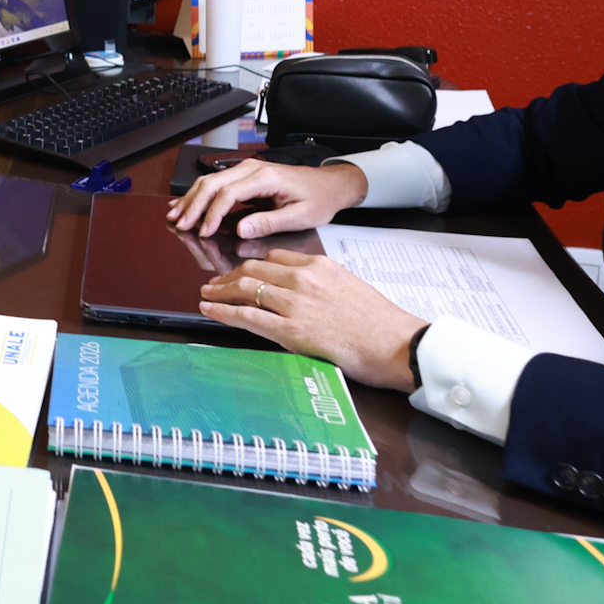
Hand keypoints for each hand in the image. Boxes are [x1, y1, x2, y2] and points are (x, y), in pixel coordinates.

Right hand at [169, 157, 368, 238]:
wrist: (330, 185)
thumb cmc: (319, 199)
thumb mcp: (300, 216)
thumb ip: (269, 223)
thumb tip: (241, 230)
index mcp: (265, 178)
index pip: (228, 194)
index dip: (212, 215)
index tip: (203, 233)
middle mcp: (252, 169)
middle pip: (212, 184)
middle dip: (193, 205)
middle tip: (180, 225)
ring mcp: (247, 170)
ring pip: (210, 181)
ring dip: (191, 199)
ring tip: (175, 216)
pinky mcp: (245, 176)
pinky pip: (217, 183)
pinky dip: (199, 194)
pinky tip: (187, 204)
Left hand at [199, 248, 426, 390]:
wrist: (396, 345)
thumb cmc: (379, 322)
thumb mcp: (348, 287)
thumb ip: (320, 283)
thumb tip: (298, 289)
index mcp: (319, 265)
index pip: (273, 258)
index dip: (250, 265)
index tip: (239, 272)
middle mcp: (303, 279)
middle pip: (253, 270)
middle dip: (227, 276)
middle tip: (213, 282)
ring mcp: (295, 304)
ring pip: (245, 289)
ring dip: (219, 291)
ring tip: (206, 294)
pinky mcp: (291, 331)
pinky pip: (247, 316)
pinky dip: (223, 311)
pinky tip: (210, 309)